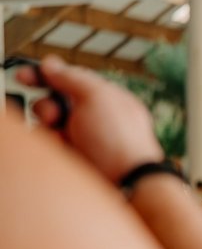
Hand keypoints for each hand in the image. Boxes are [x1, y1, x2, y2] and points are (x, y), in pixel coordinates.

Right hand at [16, 56, 162, 181]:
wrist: (128, 183)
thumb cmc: (121, 140)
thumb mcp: (97, 97)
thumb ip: (72, 78)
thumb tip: (51, 65)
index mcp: (107, 98)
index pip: (73, 80)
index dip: (48, 76)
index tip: (26, 76)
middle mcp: (97, 118)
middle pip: (56, 103)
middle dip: (47, 107)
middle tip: (53, 117)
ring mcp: (87, 140)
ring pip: (51, 126)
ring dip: (49, 128)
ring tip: (60, 137)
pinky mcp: (78, 159)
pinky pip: (53, 146)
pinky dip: (52, 146)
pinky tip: (60, 150)